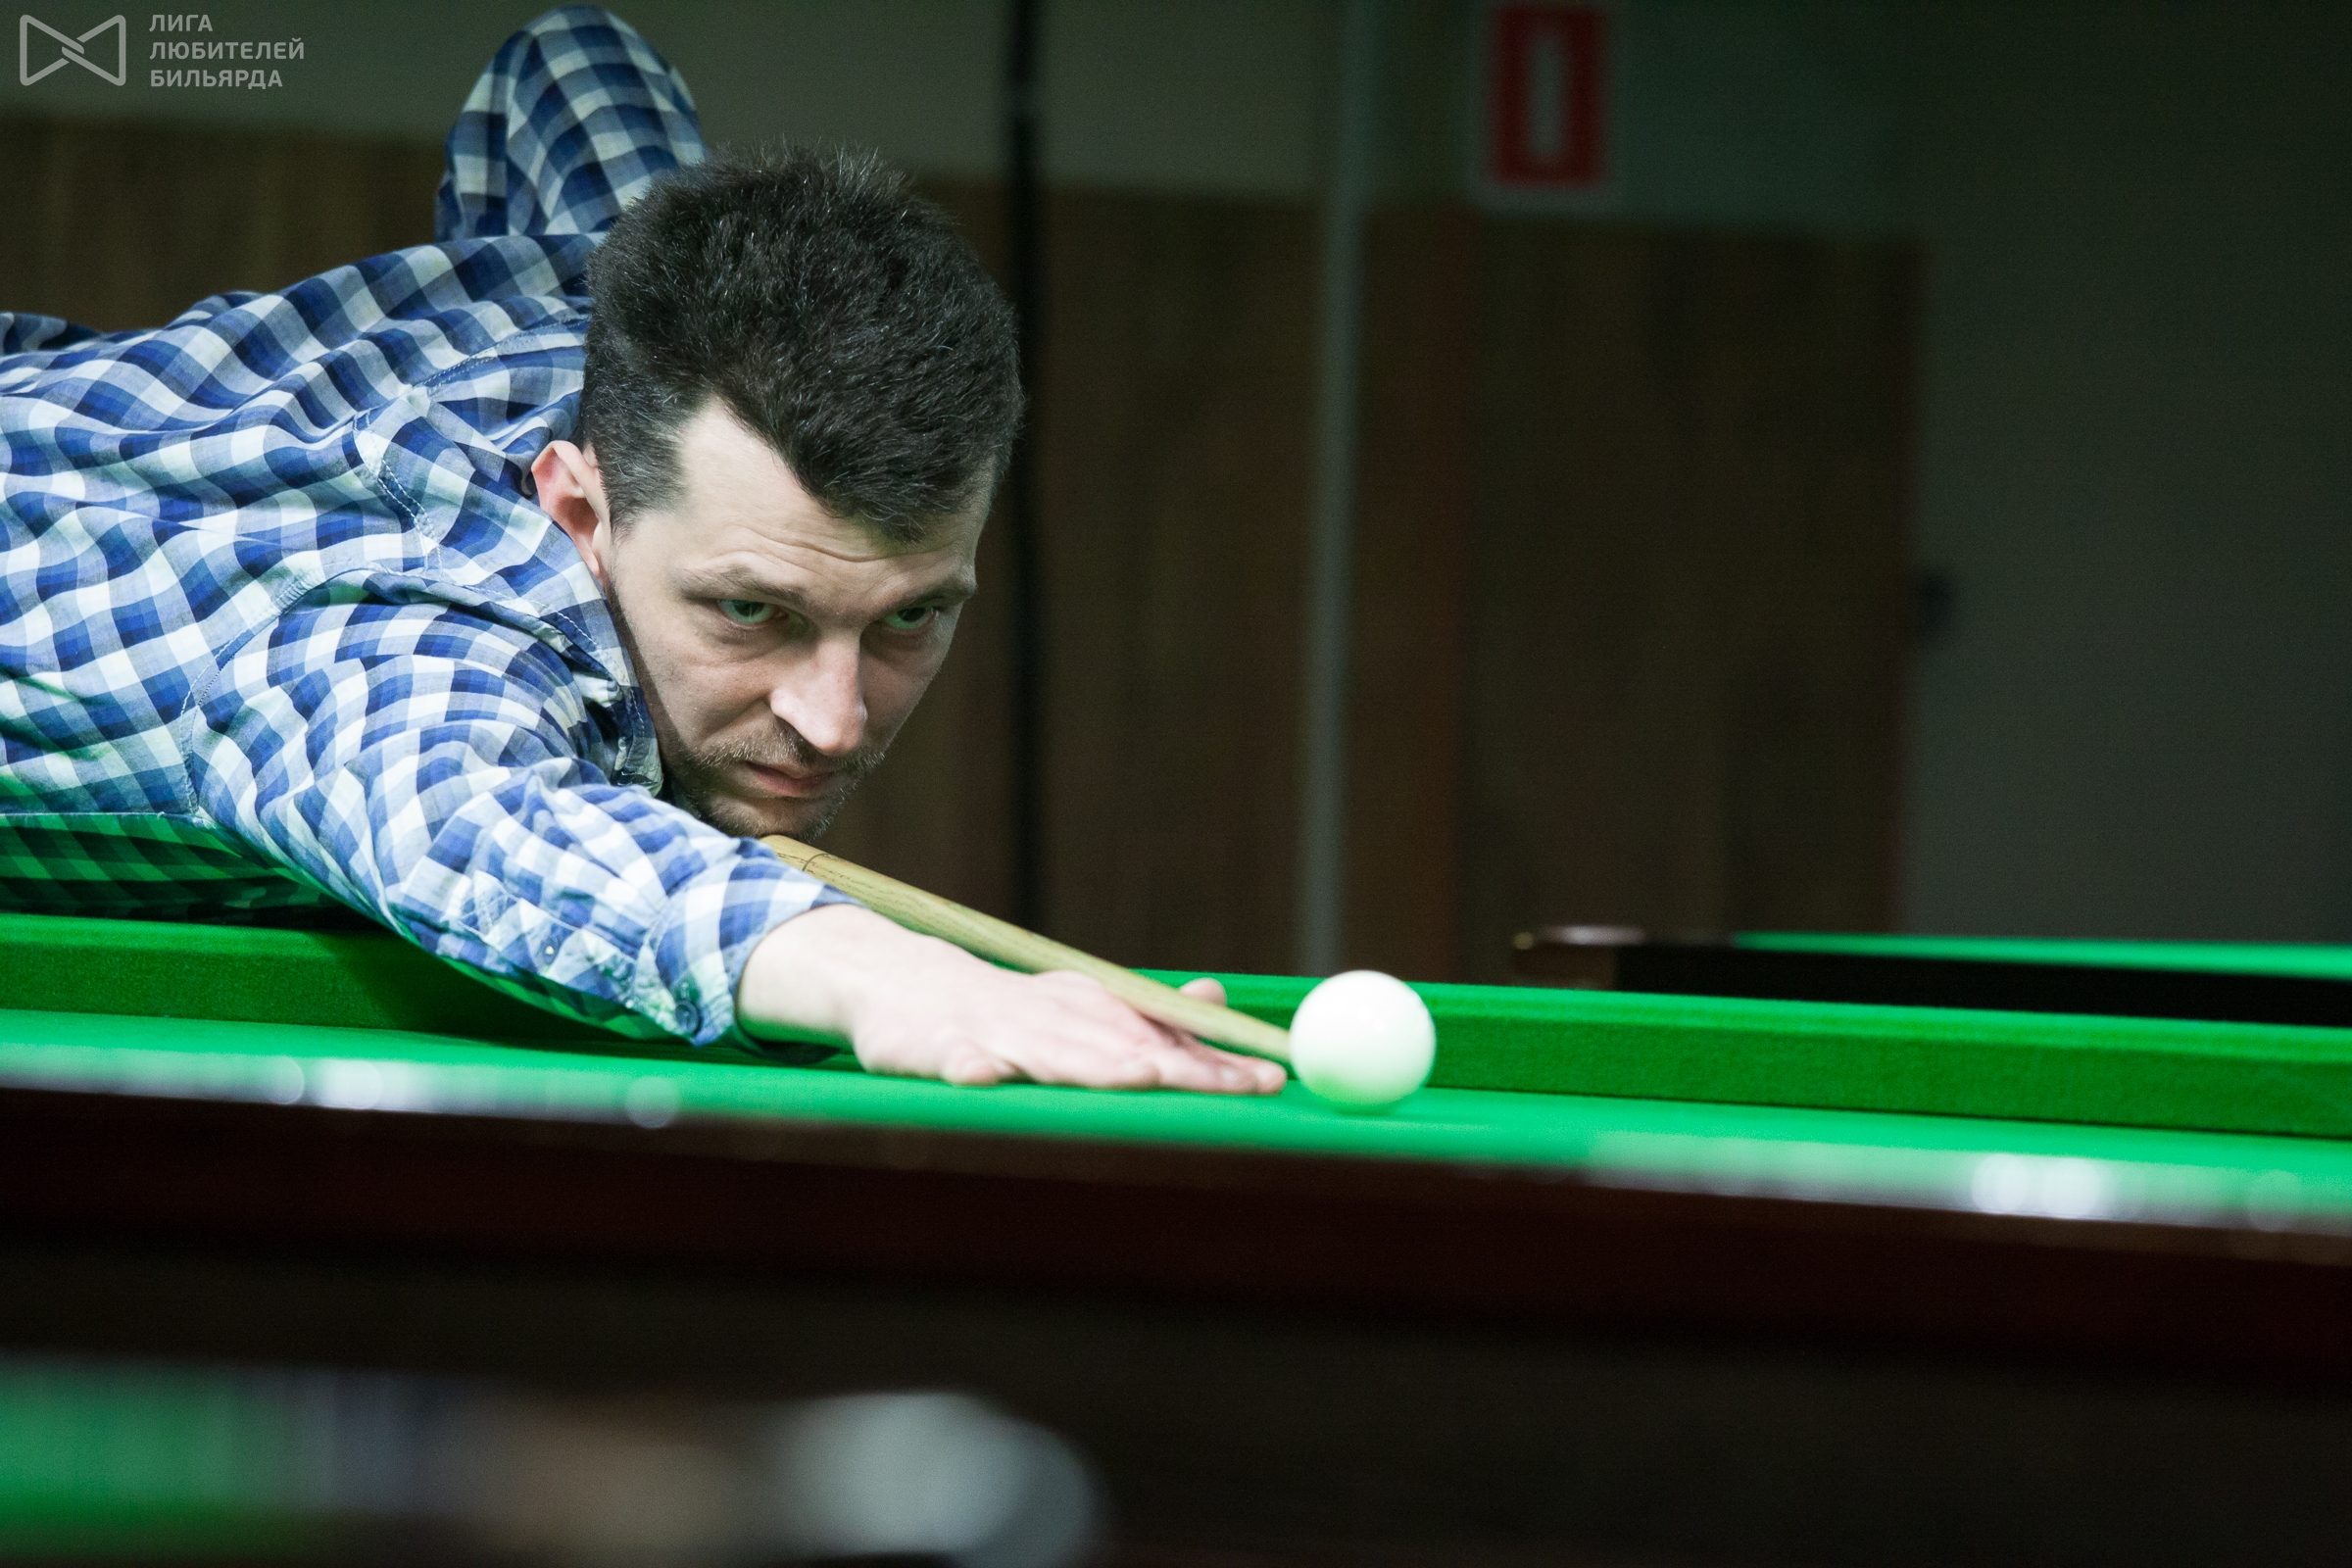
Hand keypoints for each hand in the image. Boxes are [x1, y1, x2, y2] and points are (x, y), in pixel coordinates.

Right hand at [735, 905, 1286, 1094]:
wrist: (910, 987)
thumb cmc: (1011, 1010)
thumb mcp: (1085, 1007)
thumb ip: (1150, 1017)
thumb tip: (1219, 999)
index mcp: (1095, 1016)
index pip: (1169, 1043)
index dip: (1220, 1065)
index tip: (1271, 1080)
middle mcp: (1057, 1023)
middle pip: (1128, 1051)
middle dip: (1182, 1072)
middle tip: (1231, 1089)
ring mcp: (998, 1035)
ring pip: (1053, 1054)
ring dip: (1094, 1065)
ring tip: (1138, 1077)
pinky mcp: (940, 1051)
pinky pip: (959, 1062)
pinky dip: (973, 1068)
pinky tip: (984, 1078)